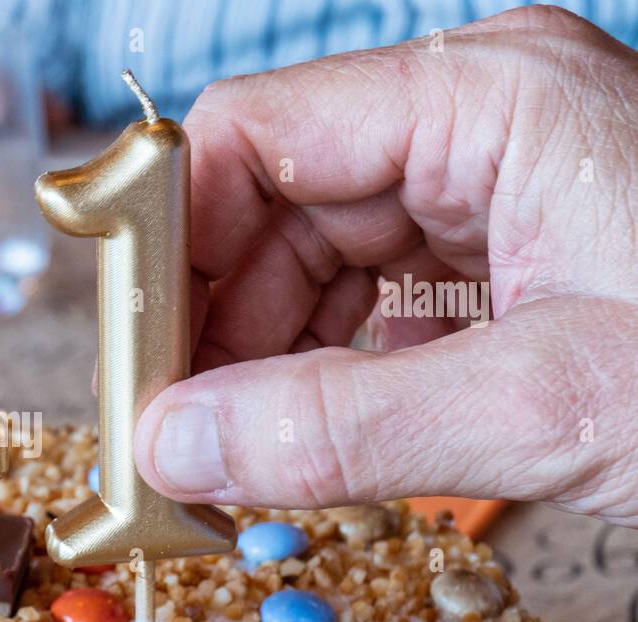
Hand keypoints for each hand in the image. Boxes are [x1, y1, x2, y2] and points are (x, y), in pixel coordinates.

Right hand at [132, 6, 637, 525]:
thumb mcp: (555, 406)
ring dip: (261, 364)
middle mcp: (480, 125)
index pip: (256, 134)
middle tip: (172, 440)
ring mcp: (494, 194)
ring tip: (239, 461)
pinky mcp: (509, 264)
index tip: (129, 358)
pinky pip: (371, 311)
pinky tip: (312, 442)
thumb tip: (172, 450)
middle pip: (272, 204)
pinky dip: (326, 380)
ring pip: (313, 265)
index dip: (167, 241)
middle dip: (211, 324)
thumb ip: (345, 429)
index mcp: (491, 97)